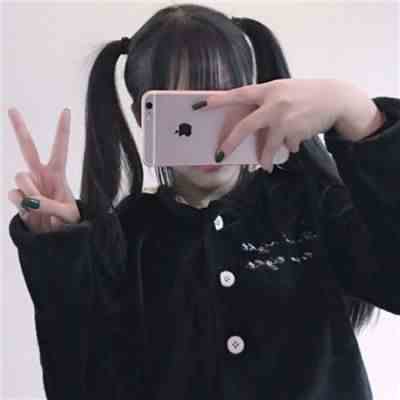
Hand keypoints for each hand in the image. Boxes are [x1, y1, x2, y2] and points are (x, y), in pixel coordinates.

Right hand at [7, 108, 80, 232]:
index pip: (60, 148)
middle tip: (11, 108)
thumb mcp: (68, 216)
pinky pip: (14, 195)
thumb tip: (31, 201)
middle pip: (28, 148)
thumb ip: (51, 207)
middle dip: (19, 129)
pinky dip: (22, 206)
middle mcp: (40, 175)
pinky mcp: (18, 198)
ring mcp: (28, 185)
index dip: (62, 130)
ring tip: (42, 207)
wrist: (55, 238)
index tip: (66, 111)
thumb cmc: (68, 222)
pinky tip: (31, 214)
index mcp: (58, 174)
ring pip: (20, 177)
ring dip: (31, 192)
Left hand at [194, 78, 343, 171]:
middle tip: (220, 155)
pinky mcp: (295, 131)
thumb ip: (265, 104)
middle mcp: (274, 103)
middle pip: (247, 125)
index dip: (219, 99)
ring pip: (268, 144)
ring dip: (265, 157)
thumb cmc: (304, 95)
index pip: (239, 94)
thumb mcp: (283, 92)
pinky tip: (295, 143)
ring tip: (265, 166)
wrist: (335, 99)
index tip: (201, 104)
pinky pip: (285, 146)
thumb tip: (251, 127)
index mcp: (268, 90)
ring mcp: (285, 118)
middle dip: (231, 142)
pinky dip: (288, 148)